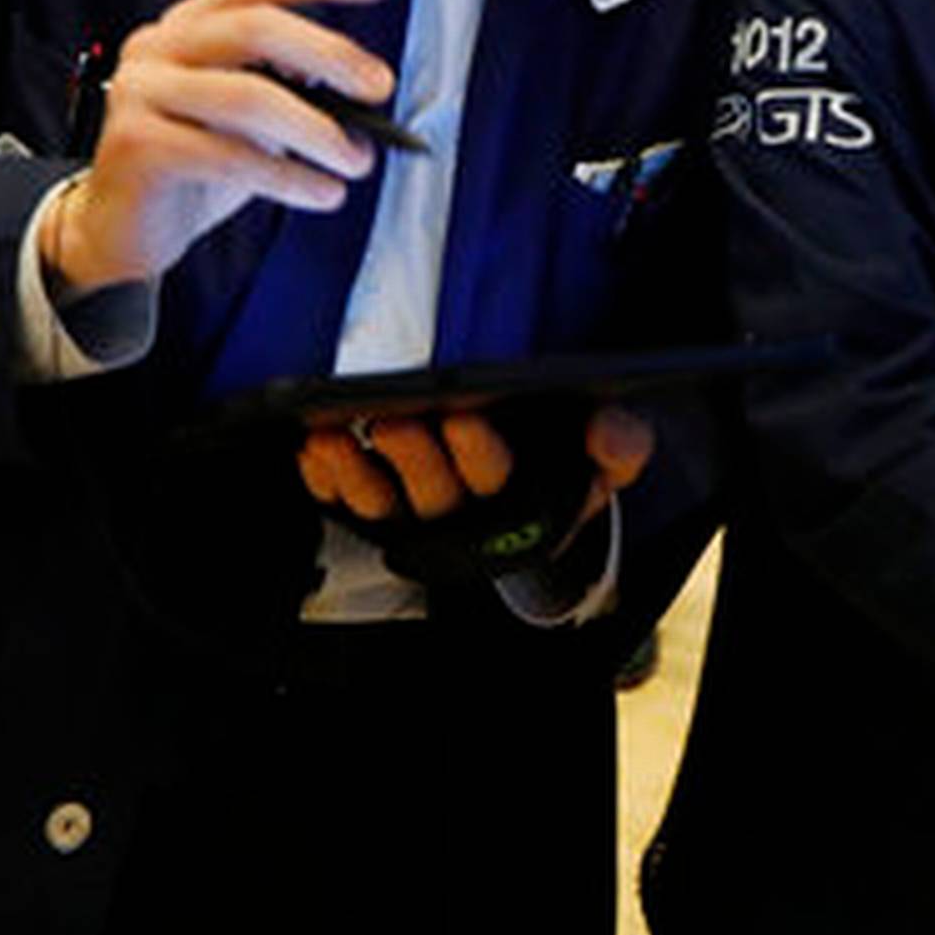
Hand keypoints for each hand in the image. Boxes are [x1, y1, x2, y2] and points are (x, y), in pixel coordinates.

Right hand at [43, 0, 397, 292]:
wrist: (125, 227)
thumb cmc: (192, 168)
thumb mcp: (251, 119)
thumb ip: (292, 88)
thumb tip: (361, 82)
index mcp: (190, 26)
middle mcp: (160, 46)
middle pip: (255, 27)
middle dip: (329, 55)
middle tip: (377, 87)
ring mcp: (140, 91)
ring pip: (247, 96)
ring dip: (317, 132)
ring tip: (354, 161)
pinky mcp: (137, 144)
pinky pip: (228, 156)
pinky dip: (288, 177)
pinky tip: (320, 191)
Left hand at [295, 403, 653, 546]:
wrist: (539, 485)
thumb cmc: (568, 460)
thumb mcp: (606, 454)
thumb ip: (620, 442)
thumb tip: (609, 431)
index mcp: (524, 502)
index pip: (497, 480)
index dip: (478, 452)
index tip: (462, 415)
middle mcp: (466, 516)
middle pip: (433, 494)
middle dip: (411, 456)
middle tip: (390, 418)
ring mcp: (419, 518)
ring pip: (383, 506)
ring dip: (356, 473)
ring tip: (331, 436)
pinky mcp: (382, 511)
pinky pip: (348, 505)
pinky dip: (328, 480)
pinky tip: (314, 450)